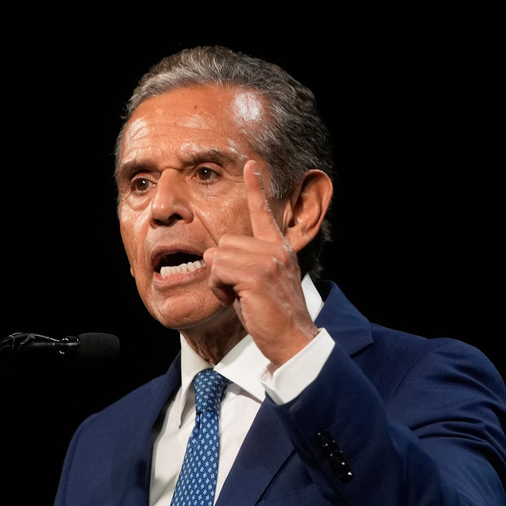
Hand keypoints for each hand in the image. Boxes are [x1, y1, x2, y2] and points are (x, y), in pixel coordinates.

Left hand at [203, 160, 318, 368]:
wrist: (292, 341)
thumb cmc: (272, 317)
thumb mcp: (259, 284)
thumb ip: (242, 264)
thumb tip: (213, 254)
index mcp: (278, 249)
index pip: (264, 213)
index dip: (256, 188)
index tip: (252, 165)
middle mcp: (275, 250)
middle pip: (224, 242)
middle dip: (223, 270)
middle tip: (241, 292)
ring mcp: (267, 261)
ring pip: (219, 256)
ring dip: (220, 281)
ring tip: (242, 298)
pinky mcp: (256, 275)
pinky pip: (218, 270)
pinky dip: (220, 289)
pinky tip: (238, 301)